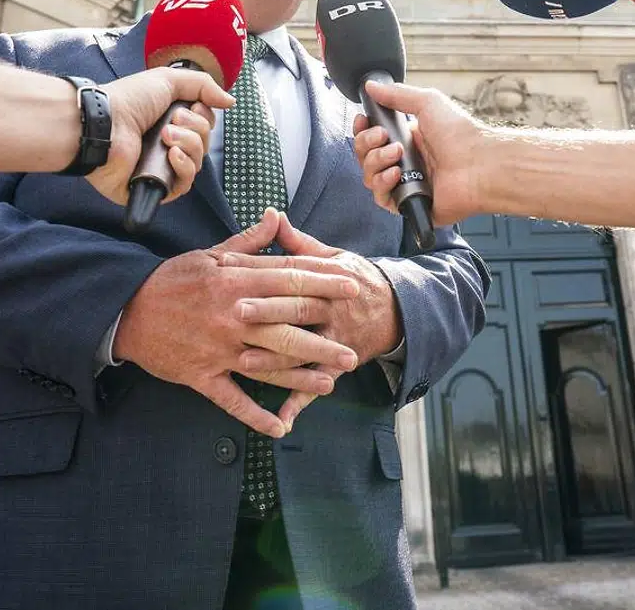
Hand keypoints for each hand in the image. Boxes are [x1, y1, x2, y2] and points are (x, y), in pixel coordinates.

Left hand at [89, 68, 233, 205]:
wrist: (103, 123)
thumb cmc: (128, 100)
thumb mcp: (168, 80)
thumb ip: (203, 86)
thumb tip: (230, 102)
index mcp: (169, 122)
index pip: (204, 127)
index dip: (204, 118)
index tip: (192, 106)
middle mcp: (165, 145)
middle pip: (204, 145)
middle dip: (196, 130)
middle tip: (173, 120)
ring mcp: (159, 168)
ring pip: (197, 164)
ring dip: (189, 146)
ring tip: (165, 136)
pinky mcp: (152, 188)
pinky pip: (183, 185)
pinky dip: (184, 168)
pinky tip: (171, 155)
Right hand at [112, 209, 359, 437]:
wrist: (128, 310)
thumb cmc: (172, 280)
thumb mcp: (211, 254)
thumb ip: (250, 241)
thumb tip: (278, 217)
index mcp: (237, 281)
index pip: (290, 280)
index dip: (324, 283)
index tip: (351, 286)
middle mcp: (234, 315)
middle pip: (287, 323)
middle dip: (323, 335)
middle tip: (353, 345)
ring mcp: (220, 348)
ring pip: (269, 364)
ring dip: (301, 376)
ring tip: (331, 382)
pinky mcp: (203, 375)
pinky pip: (233, 399)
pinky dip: (256, 415)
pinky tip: (280, 427)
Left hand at [223, 214, 403, 427]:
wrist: (398, 309)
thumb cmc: (356, 279)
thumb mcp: (332, 256)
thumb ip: (298, 242)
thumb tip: (273, 216)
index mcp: (327, 279)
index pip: (293, 276)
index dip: (265, 276)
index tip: (235, 276)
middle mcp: (333, 309)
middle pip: (298, 310)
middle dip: (268, 313)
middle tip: (237, 313)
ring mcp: (337, 339)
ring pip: (305, 350)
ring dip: (277, 359)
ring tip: (246, 363)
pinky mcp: (340, 364)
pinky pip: (319, 384)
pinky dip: (301, 402)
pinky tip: (281, 418)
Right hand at [351, 81, 485, 227]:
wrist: (479, 164)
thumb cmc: (460, 134)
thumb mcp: (427, 103)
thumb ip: (397, 95)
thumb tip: (372, 86)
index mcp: (409, 140)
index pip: (372, 138)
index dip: (363, 131)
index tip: (363, 121)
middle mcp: (406, 163)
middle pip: (366, 157)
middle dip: (366, 144)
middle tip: (383, 137)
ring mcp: (407, 184)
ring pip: (370, 177)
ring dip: (375, 162)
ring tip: (397, 154)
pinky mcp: (409, 204)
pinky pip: (381, 198)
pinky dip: (383, 184)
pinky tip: (396, 174)